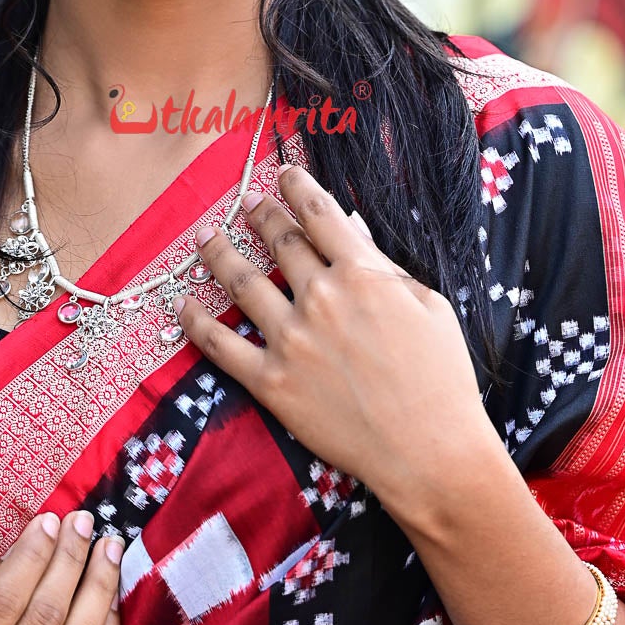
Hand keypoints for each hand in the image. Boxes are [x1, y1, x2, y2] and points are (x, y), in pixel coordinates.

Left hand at [174, 163, 498, 531]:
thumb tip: (351, 232)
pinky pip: (221, 346)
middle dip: (261, 215)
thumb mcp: (429, 306)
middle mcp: (320, 297)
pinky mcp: (270, 381)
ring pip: (241, 282)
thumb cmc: (441, 379)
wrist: (429, 450)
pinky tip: (183, 305)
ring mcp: (290, 339)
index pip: (320, 213)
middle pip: (280, 242)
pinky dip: (196, 323)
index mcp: (363, 274)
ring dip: (219, 254)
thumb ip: (384, 267)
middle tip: (247, 203)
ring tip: (205, 238)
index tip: (284, 173)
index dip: (298, 187)